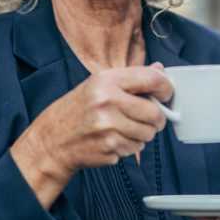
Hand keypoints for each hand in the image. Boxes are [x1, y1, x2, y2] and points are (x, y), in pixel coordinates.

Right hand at [10, 62, 172, 207]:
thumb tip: (160, 71)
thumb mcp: (99, 84)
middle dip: (157, 118)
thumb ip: (131, 78)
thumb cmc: (78, 110)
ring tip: (125, 128)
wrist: (52, 140)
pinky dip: (130, 146)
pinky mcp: (109, 147)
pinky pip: (136, 148)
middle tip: (149, 117)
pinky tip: (114, 139)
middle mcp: (108, 101)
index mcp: (107, 80)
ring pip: (148, 134)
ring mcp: (108, 127)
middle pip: (154, 113)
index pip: (152, 80)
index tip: (167, 94)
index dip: (166, 88)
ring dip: (143, 134)